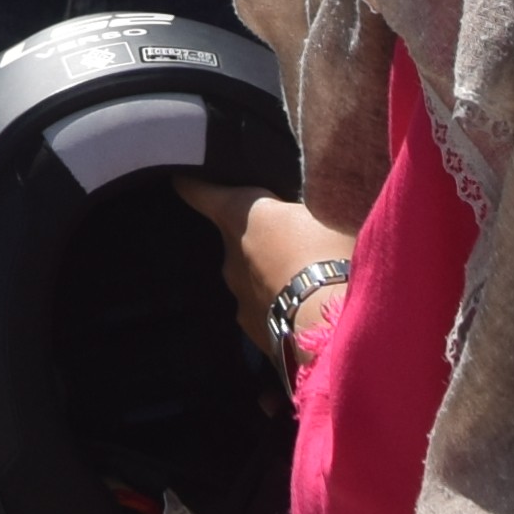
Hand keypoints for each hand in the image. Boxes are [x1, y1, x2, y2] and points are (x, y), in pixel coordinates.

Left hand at [177, 179, 354, 331]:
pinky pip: (267, 310)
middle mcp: (231, 257)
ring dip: (275, 277)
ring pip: (254, 279)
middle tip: (297, 240)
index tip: (181, 180)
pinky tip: (310, 311)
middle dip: (261, 239)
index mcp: (242, 217)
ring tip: (312, 281)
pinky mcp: (255, 332)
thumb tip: (316, 203)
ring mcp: (240, 299)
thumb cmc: (331, 256)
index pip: (204, 195)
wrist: (331, 329)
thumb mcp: (328, 214)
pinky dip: (283, 308)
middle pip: (239, 240)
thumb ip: (311, 206)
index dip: (194, 185)